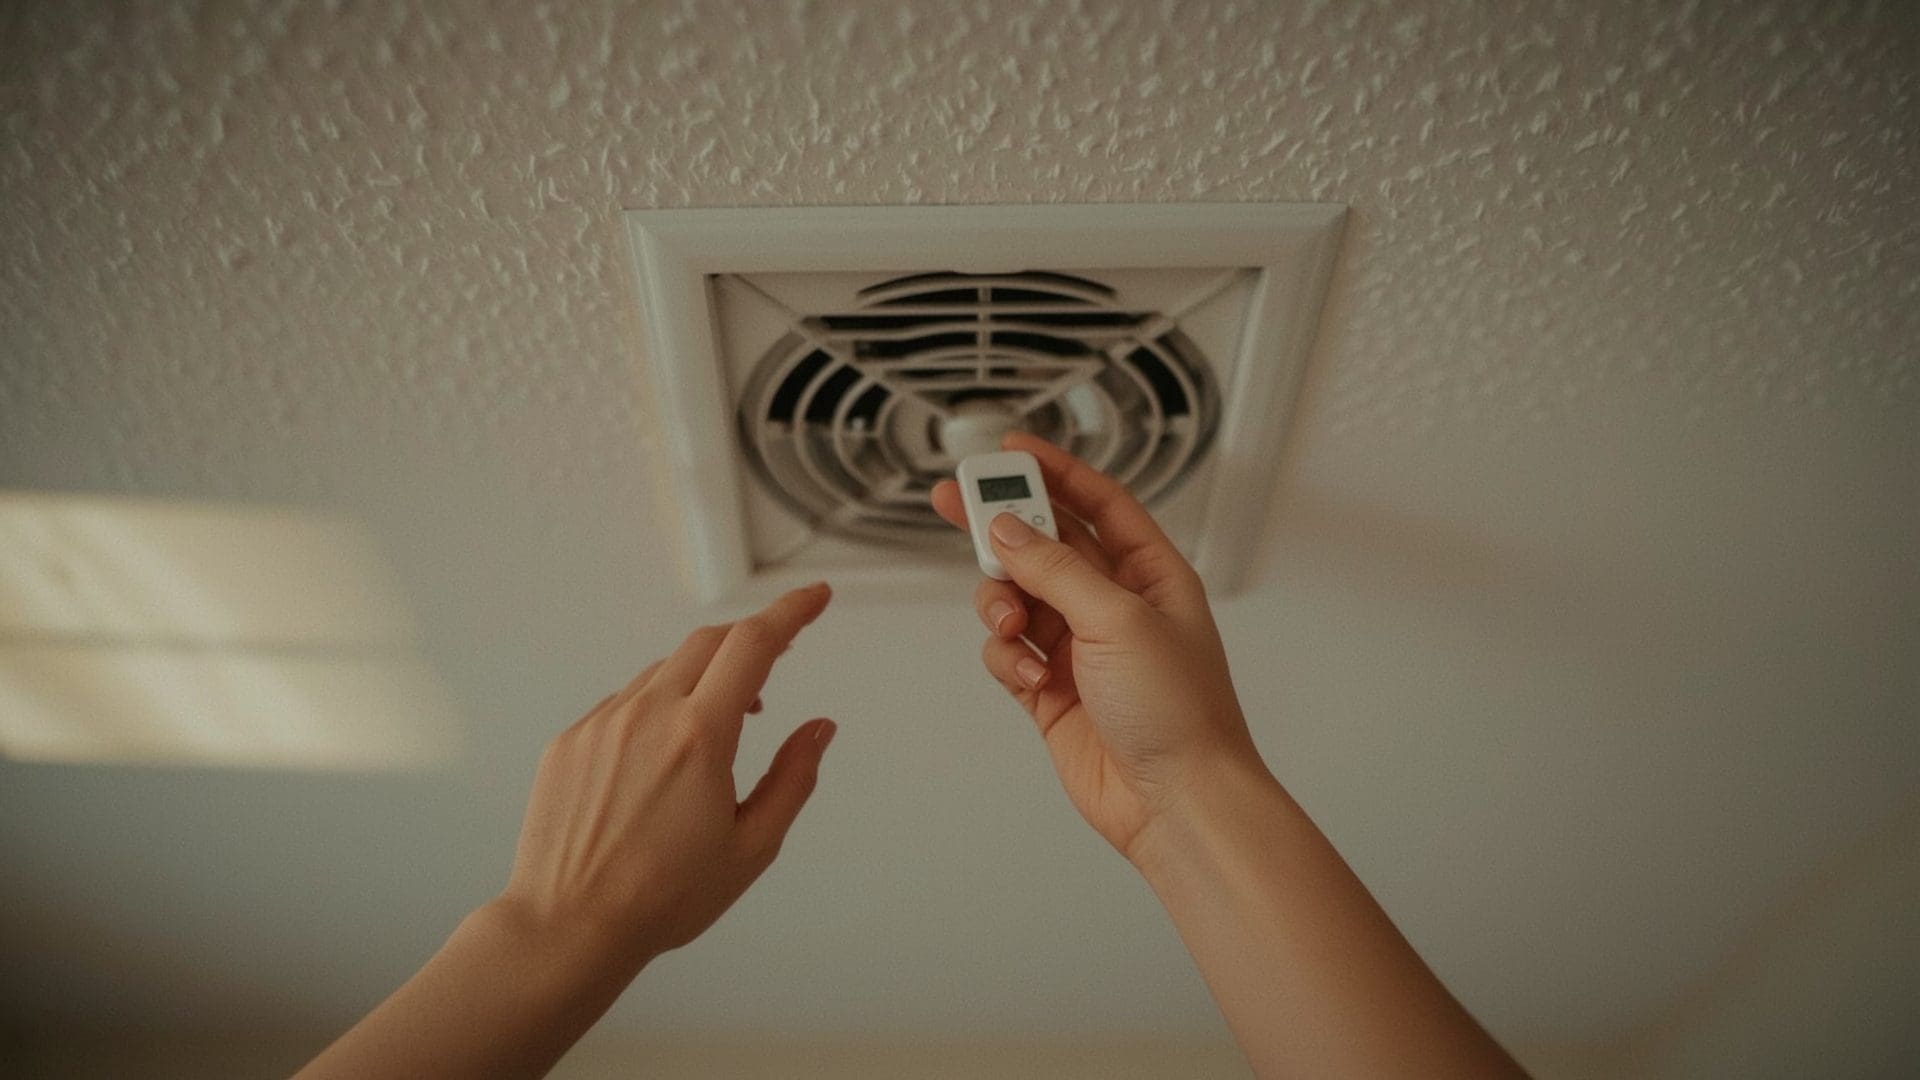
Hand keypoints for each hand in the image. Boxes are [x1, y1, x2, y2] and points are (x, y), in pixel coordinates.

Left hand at [494, 583, 837, 969]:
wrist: (568, 926)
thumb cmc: (661, 898)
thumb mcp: (752, 847)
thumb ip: (793, 778)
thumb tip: (819, 729)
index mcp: (701, 736)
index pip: (755, 644)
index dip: (791, 612)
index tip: (815, 598)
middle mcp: (647, 715)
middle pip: (709, 642)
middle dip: (750, 640)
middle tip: (776, 660)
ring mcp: (602, 724)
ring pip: (663, 671)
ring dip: (701, 678)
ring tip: (719, 726)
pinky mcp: (570, 741)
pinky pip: (623, 702)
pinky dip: (655, 707)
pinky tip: (662, 755)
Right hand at [932, 434, 1265, 861]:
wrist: (1176, 801)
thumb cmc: (1180, 712)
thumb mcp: (1118, 620)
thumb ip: (1056, 569)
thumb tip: (1006, 530)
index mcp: (1150, 575)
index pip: (1098, 503)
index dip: (1056, 471)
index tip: (1010, 448)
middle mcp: (1114, 605)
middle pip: (1045, 544)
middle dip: (1001, 527)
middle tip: (954, 503)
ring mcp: (1081, 648)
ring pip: (1017, 599)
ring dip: (1001, 604)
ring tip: (1014, 625)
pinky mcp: (1052, 691)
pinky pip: (1009, 652)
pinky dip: (1007, 659)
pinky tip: (1029, 678)